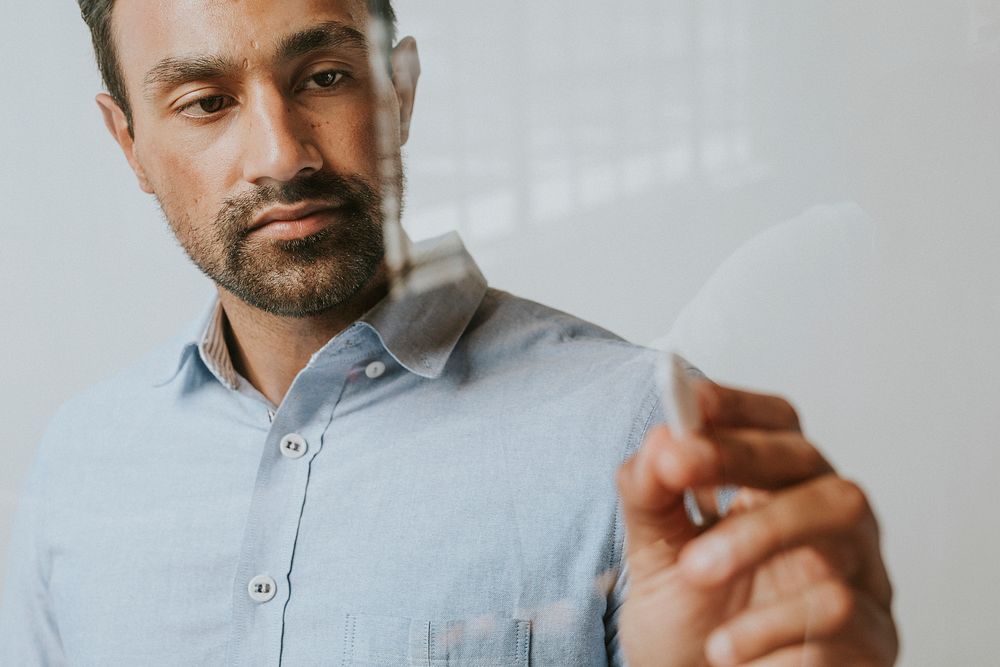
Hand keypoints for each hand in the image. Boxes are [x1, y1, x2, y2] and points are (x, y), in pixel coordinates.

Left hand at [616, 381, 897, 665]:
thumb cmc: (691, 617)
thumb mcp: (655, 552)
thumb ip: (650, 494)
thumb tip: (659, 440)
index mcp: (777, 486)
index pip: (774, 423)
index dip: (737, 405)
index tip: (689, 401)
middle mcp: (827, 516)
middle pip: (807, 458)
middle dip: (739, 456)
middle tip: (676, 470)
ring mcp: (859, 571)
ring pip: (839, 515)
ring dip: (756, 535)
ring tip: (695, 574)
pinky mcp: (873, 634)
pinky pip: (840, 609)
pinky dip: (770, 624)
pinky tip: (725, 647)